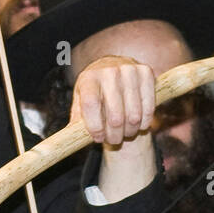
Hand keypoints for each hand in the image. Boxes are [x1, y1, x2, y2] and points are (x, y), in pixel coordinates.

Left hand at [70, 55, 157, 200]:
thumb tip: (64, 143)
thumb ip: (76, 120)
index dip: (95, 127)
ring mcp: (128, 69)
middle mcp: (108, 70)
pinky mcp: (146, 71)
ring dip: (130, 130)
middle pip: (114, 115)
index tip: (97, 139)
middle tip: (114, 140)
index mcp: (88, 77)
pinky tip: (138, 125)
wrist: (112, 69)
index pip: (91, 105)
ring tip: (126, 133)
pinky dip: (144, 121)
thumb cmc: (94, 92)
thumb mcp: (81, 102)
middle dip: (114, 135)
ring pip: (133, 114)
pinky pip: (148, 106)